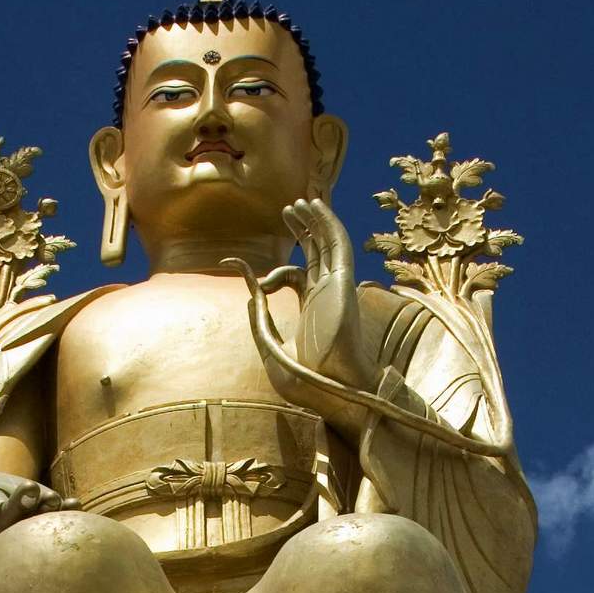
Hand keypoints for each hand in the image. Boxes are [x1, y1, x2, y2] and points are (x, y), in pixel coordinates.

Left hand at [228, 200, 375, 439]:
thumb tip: (249, 292)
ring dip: (315, 221)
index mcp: (311, 309)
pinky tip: (315, 207)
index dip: (272, 273)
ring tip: (298, 203)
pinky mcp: (344, 283)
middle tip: (287, 211)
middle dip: (302, 231)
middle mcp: (326, 294)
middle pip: (315, 253)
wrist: (330, 389)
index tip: (249, 276)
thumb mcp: (270, 346)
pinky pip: (338, 246)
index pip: (294, 277)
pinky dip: (328, 224)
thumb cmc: (306, 379)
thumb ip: (258, 319)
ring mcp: (336, 288)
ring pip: (328, 244)